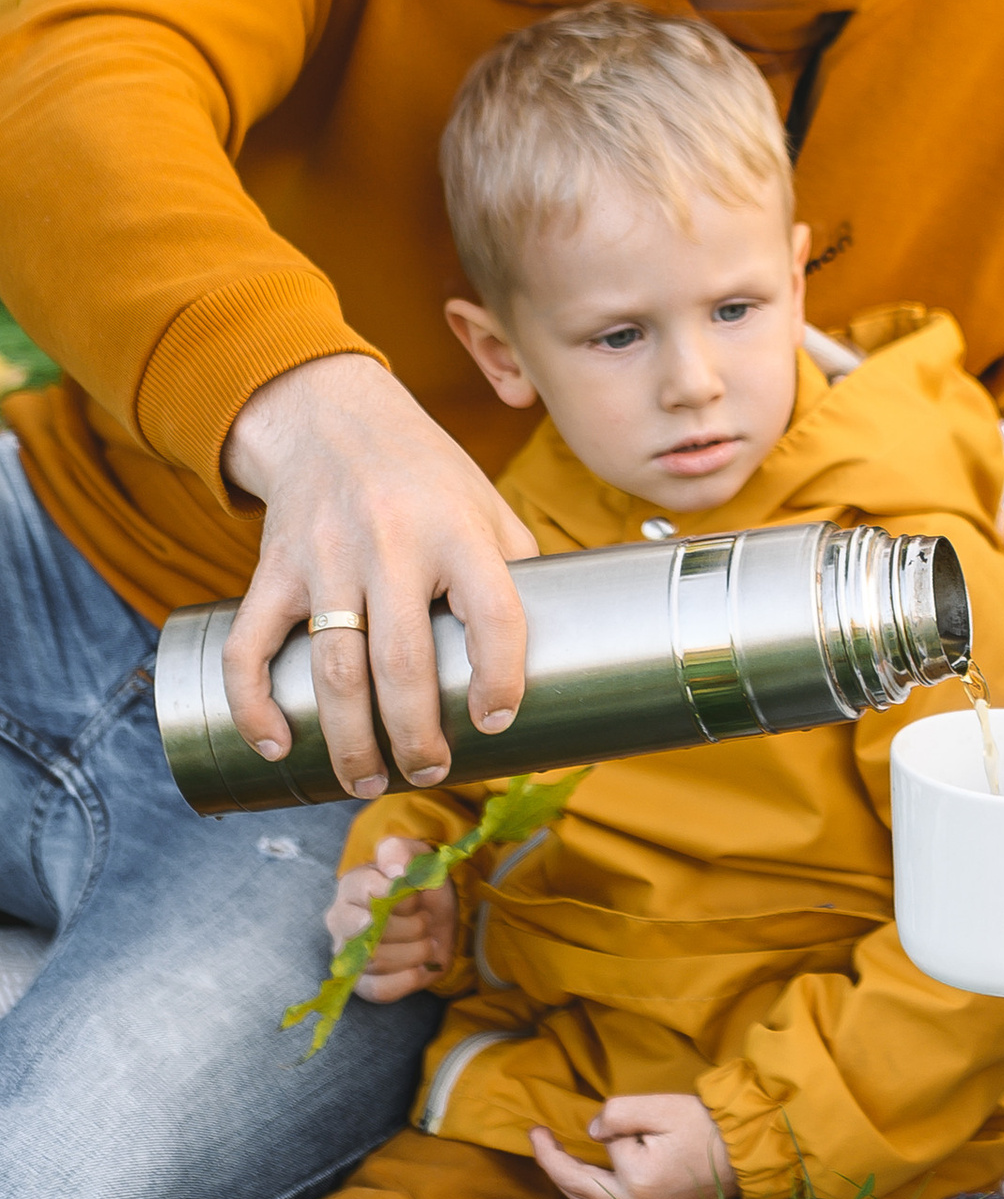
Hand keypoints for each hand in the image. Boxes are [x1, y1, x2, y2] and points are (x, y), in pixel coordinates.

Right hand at [221, 352, 540, 793]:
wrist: (330, 416)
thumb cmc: (424, 473)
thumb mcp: (486, 504)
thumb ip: (515, 571)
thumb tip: (556, 653)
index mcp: (458, 530)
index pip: (492, 614)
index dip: (501, 677)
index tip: (497, 723)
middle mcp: (391, 543)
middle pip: (402, 661)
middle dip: (416, 735)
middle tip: (431, 774)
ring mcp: (326, 558)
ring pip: (332, 667)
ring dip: (349, 739)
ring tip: (367, 782)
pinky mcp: (274, 568)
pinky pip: (252, 646)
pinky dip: (255, 703)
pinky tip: (276, 746)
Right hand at [326, 838, 461, 1003]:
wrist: (438, 921)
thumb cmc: (423, 888)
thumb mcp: (420, 860)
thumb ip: (403, 852)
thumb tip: (394, 869)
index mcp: (352, 886)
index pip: (362, 888)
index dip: (396, 894)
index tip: (417, 896)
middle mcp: (341, 920)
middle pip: (368, 930)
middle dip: (410, 926)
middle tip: (426, 921)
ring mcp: (348, 954)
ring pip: (375, 960)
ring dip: (414, 951)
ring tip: (428, 942)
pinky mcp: (362, 983)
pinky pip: (378, 989)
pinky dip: (407, 979)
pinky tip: (423, 967)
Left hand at [529, 1092, 743, 1198]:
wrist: (749, 1150)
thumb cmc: (708, 1125)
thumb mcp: (662, 1107)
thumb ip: (619, 1113)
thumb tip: (592, 1131)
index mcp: (637, 1183)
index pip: (599, 1151)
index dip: (574, 1139)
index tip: (535, 1129)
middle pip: (579, 1191)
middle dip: (551, 1164)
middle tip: (535, 1138)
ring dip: (567, 1179)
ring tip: (552, 1155)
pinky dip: (588, 1188)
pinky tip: (584, 1172)